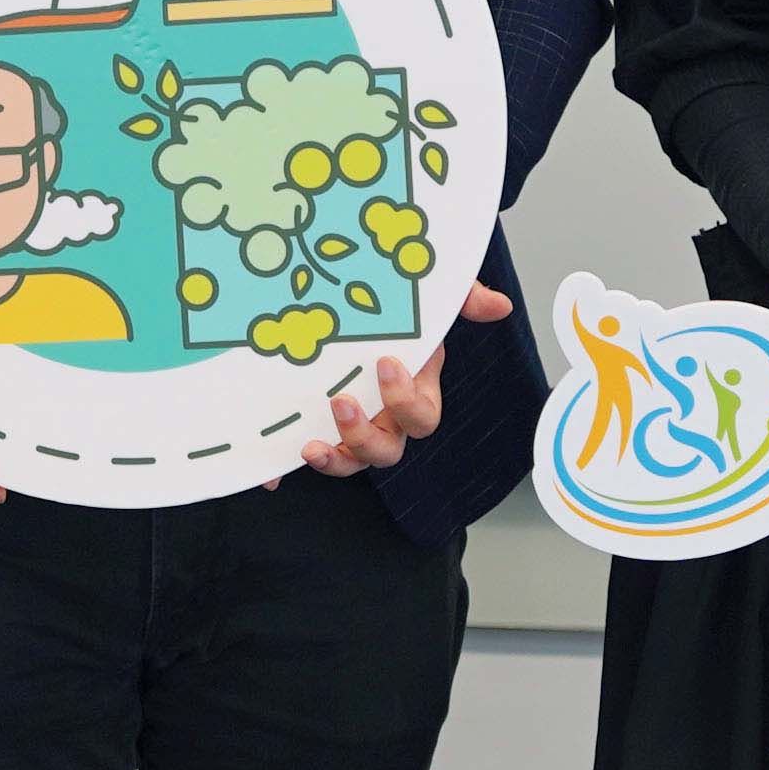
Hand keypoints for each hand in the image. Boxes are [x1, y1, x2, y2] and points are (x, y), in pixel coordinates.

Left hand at [302, 284, 507, 476]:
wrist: (352, 296)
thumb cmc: (398, 309)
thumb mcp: (428, 298)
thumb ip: (461, 300)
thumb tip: (498, 305)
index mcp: (414, 391)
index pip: (420, 416)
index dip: (405, 399)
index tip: (386, 362)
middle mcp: (385, 418)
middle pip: (386, 451)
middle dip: (364, 435)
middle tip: (343, 402)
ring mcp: (352, 426)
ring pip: (351, 462)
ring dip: (335, 459)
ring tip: (312, 443)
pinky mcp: (318, 425)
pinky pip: (307, 455)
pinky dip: (288, 470)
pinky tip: (270, 473)